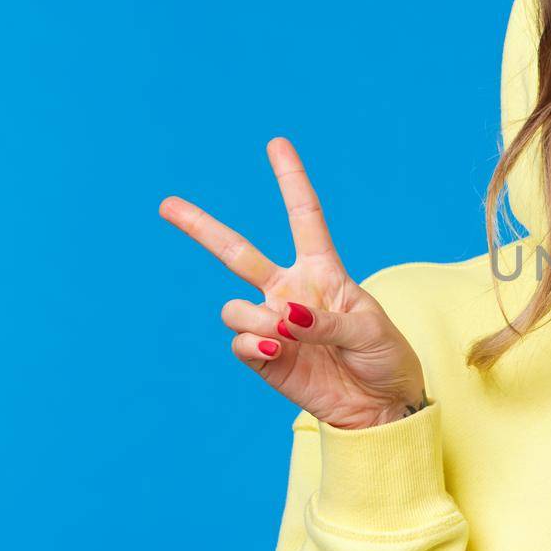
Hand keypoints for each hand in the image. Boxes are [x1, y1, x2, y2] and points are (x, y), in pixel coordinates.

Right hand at [159, 137, 427, 430]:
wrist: (380, 406)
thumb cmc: (384, 358)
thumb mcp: (369, 331)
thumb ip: (325, 320)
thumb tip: (282, 316)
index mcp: (323, 272)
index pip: (304, 217)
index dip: (291, 180)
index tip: (277, 143)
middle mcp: (290, 291)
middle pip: (237, 252)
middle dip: (200, 228)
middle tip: (166, 204)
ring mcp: (273, 324)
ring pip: (234, 308)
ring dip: (258, 320)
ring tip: (286, 338)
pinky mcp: (263, 357)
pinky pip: (239, 342)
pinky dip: (254, 344)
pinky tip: (276, 352)